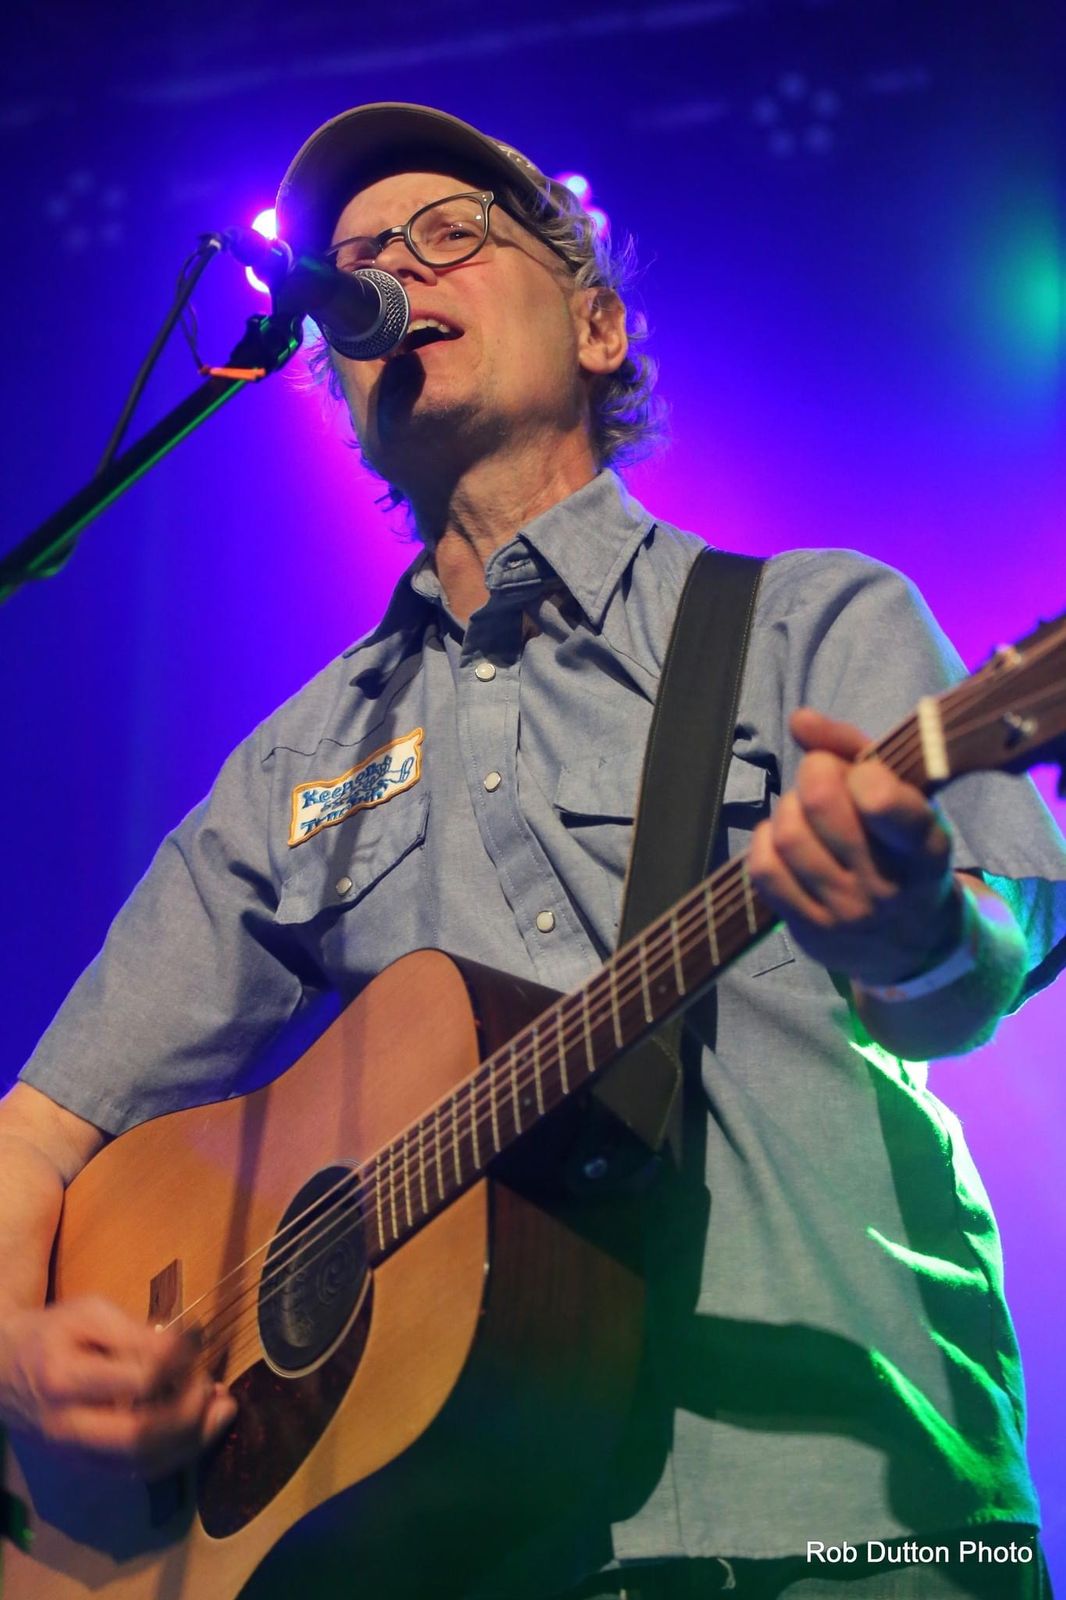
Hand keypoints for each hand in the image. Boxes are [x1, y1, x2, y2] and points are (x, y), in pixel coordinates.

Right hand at [0, 1296, 236, 1478]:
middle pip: (141, 1437)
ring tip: (223, 1409)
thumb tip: (187, 1347)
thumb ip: (134, 1331)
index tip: (199, 1337)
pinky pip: (138, 1471)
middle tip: (213, 1385)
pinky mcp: (86, 1468)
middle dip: (190, 1414)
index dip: (180, 1360)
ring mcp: (75, 1455)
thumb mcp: (88, 1313)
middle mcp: (67, 1427)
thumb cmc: (51, 1334)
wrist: (2, 1373)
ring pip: (144, 1464)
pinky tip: (200, 1427)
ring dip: (194, 1440)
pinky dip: (177, 1453)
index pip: (138, 1379)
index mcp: (64, 1378)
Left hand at [748, 707, 958, 984]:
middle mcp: (886, 886)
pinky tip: (785, 839)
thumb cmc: (905, 852)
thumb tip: (800, 720)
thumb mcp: (906, 800)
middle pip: (822, 804)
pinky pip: (764, 871)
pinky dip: (766, 842)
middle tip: (824, 778)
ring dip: (788, 808)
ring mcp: (845, 914)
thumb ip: (856, 751)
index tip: (865, 774)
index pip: (886, 806)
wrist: (916, 944)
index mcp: (924, 848)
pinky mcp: (810, 932)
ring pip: (789, 836)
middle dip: (815, 773)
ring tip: (805, 812)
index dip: (863, 774)